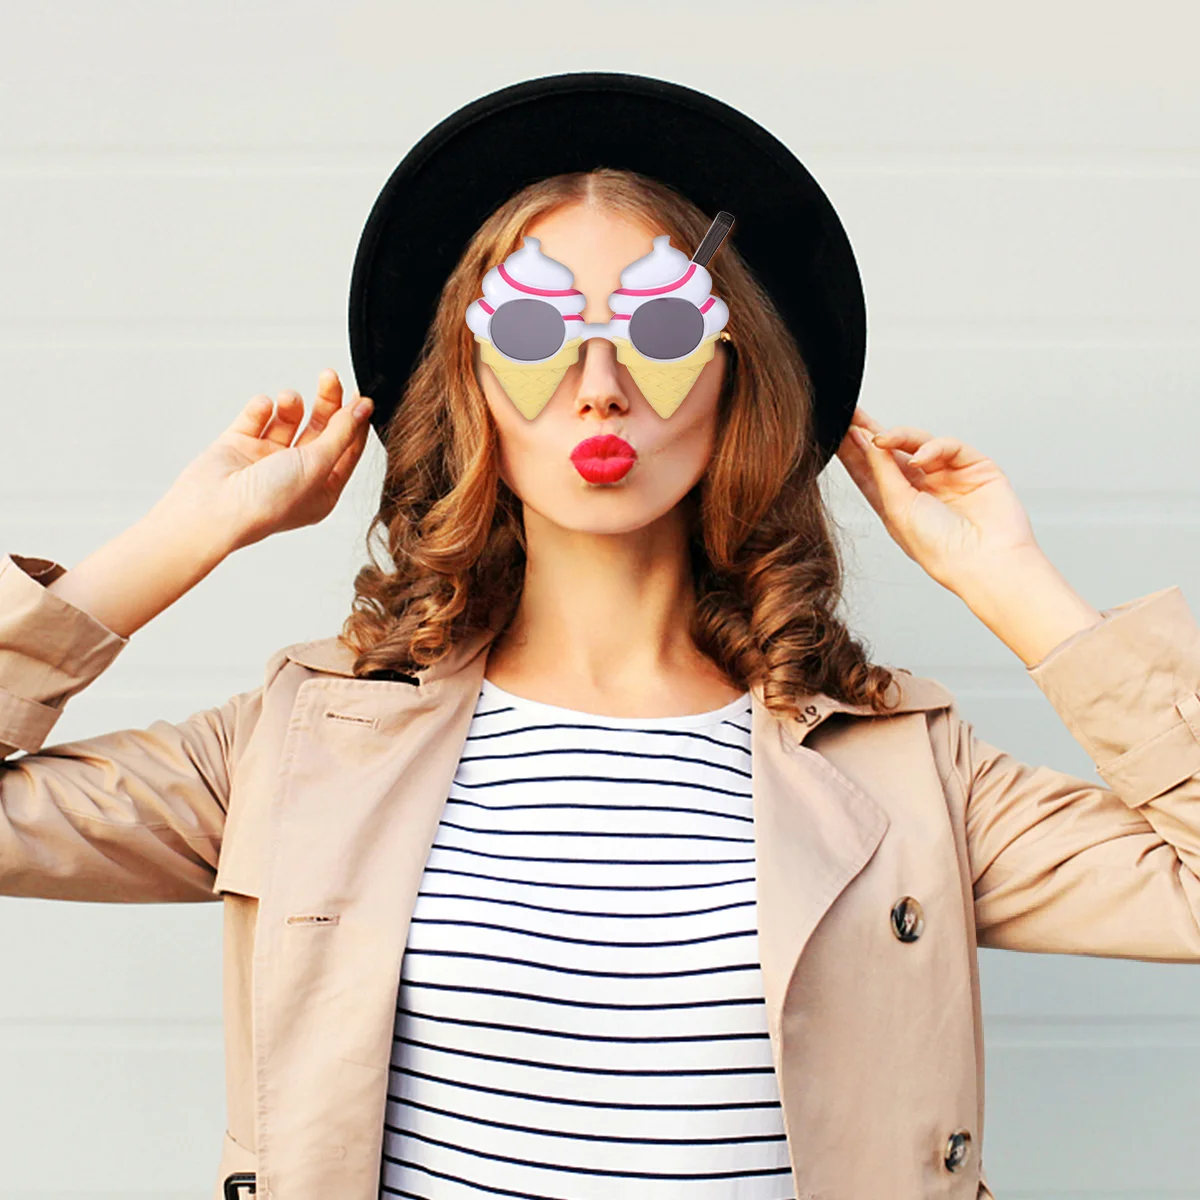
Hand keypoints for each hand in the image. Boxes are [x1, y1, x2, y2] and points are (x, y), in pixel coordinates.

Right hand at [163, 369, 373, 553]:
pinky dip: (261, 409)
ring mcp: (267, 460)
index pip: (347, 449)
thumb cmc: (267, 501)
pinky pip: (257, 417)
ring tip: (288, 398)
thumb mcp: (318, 465)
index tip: (361, 395)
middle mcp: (296, 475)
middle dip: (327, 402)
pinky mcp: (240, 446)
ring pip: (288, 420)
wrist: (212, 508)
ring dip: (291, 404)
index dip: (355, 422)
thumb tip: (363, 409)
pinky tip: (262, 408)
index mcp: (321, 490)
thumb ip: (342, 434)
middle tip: (329, 377)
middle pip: (320, 430)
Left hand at [834, 407, 1037, 592]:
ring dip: (898, 437)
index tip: (836, 430)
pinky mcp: (974, 467)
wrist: (986, 561)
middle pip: (891, 452)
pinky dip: (933, 447)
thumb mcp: (897, 509)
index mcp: (899, 505)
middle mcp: (922, 489)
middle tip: (852, 414)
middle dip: (871, 432)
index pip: (870, 472)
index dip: (853, 451)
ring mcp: (948, 476)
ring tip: (881, 438)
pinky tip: (921, 458)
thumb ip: (881, 472)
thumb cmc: (940, 549)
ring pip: (918, 443)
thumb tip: (865, 441)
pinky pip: (949, 446)